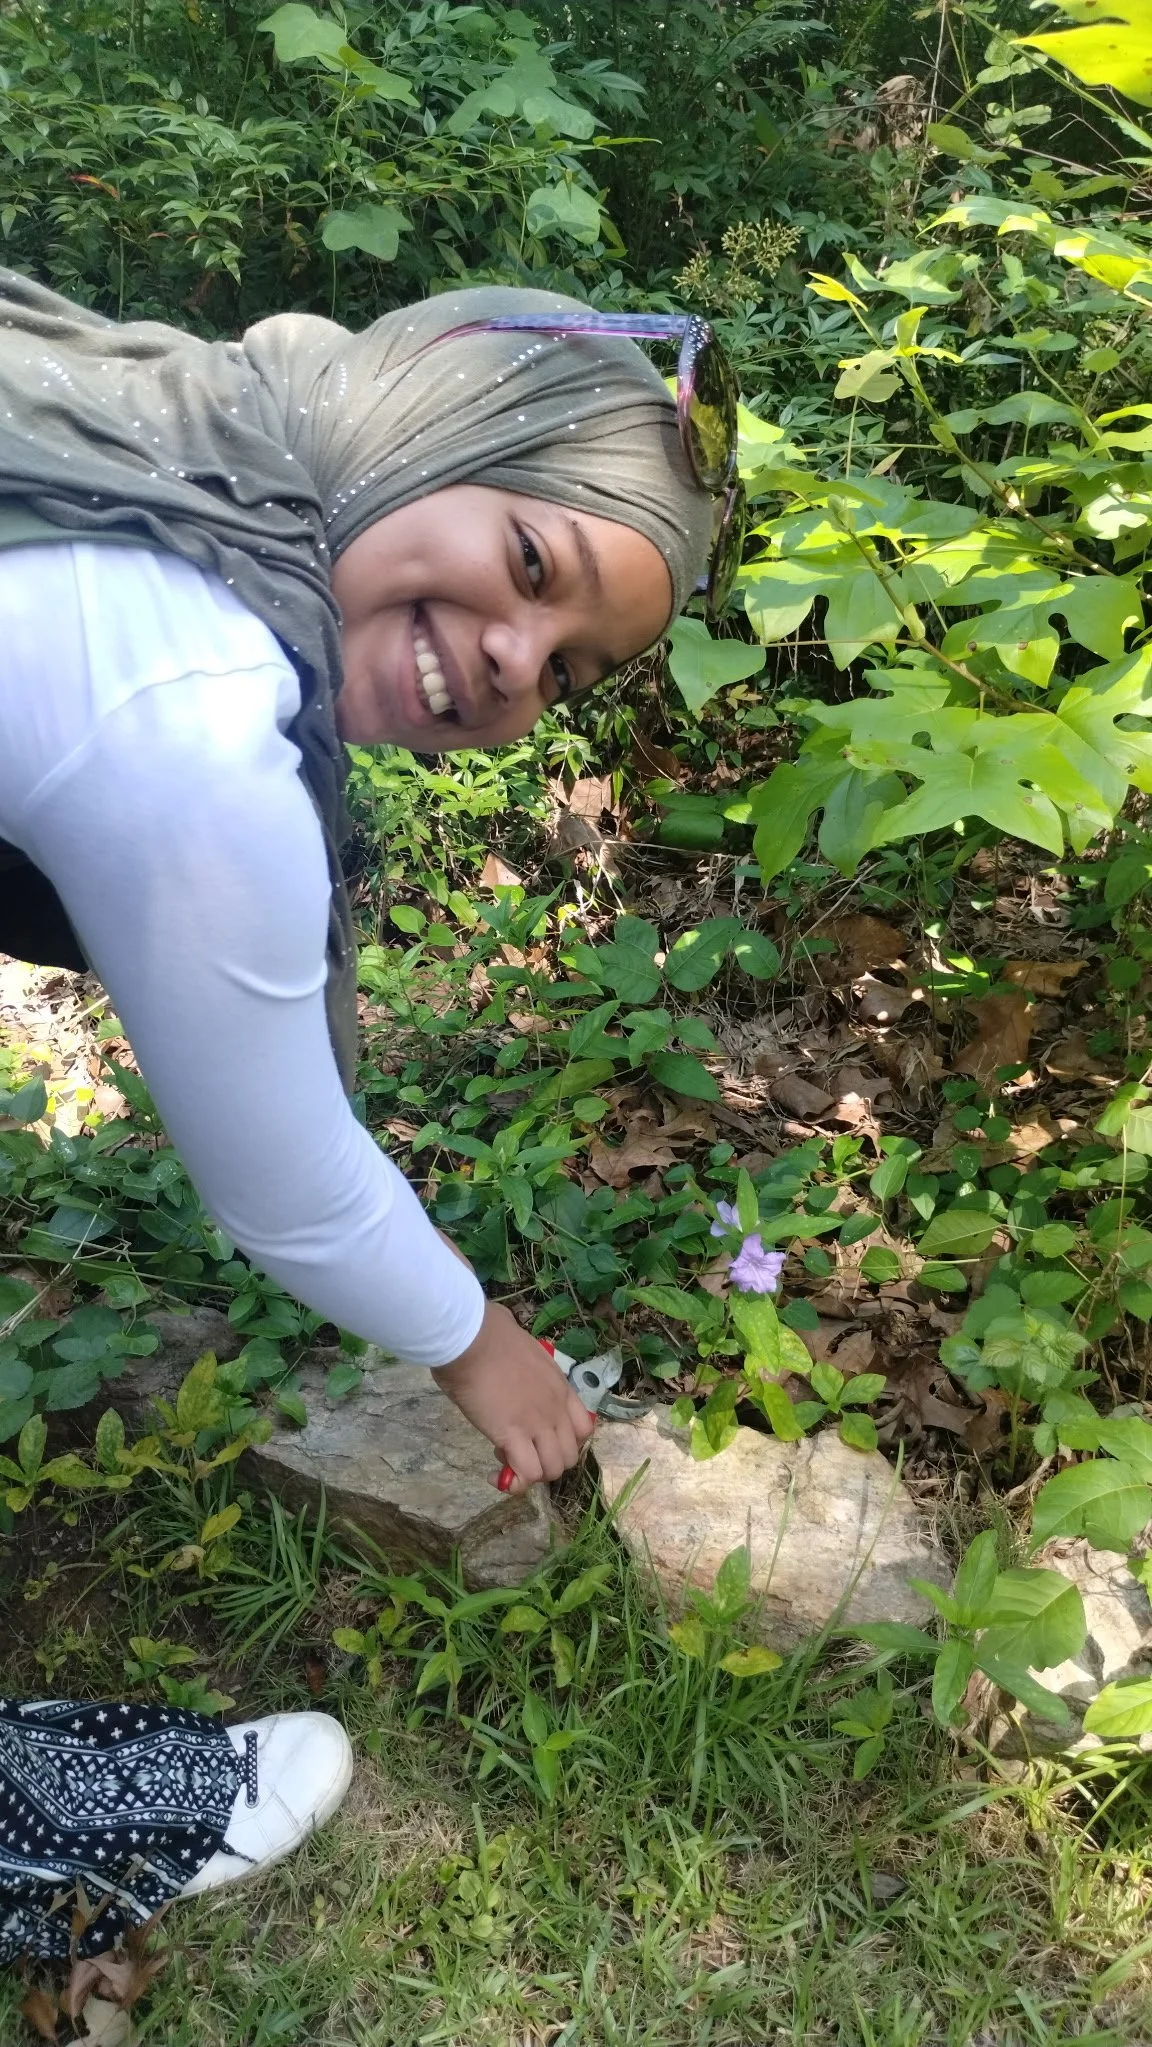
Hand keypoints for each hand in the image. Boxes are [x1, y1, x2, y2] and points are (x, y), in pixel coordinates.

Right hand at [435, 1301, 595, 1492]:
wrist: (472, 1339)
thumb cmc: (490, 1334)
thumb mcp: (526, 1350)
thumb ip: (528, 1362)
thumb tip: (511, 1341)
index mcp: (560, 1388)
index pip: (584, 1429)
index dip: (564, 1441)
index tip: (541, 1437)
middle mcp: (556, 1410)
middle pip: (569, 1456)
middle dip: (547, 1461)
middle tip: (521, 1449)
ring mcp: (537, 1424)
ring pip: (552, 1469)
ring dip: (532, 1473)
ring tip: (508, 1460)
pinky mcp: (513, 1436)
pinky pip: (527, 1473)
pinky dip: (515, 1482)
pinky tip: (498, 1476)